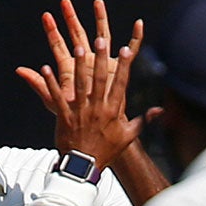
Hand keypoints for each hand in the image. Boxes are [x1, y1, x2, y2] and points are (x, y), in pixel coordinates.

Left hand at [17, 0, 159, 166]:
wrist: (85, 165)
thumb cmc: (107, 150)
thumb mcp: (128, 136)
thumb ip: (144, 121)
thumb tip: (160, 110)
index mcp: (113, 111)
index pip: (120, 84)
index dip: (123, 66)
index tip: (126, 50)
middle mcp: (97, 109)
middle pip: (99, 80)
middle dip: (101, 59)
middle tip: (101, 40)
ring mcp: (80, 112)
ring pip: (79, 85)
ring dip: (78, 67)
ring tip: (77, 48)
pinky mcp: (64, 116)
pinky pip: (58, 97)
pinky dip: (51, 83)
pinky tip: (45, 68)